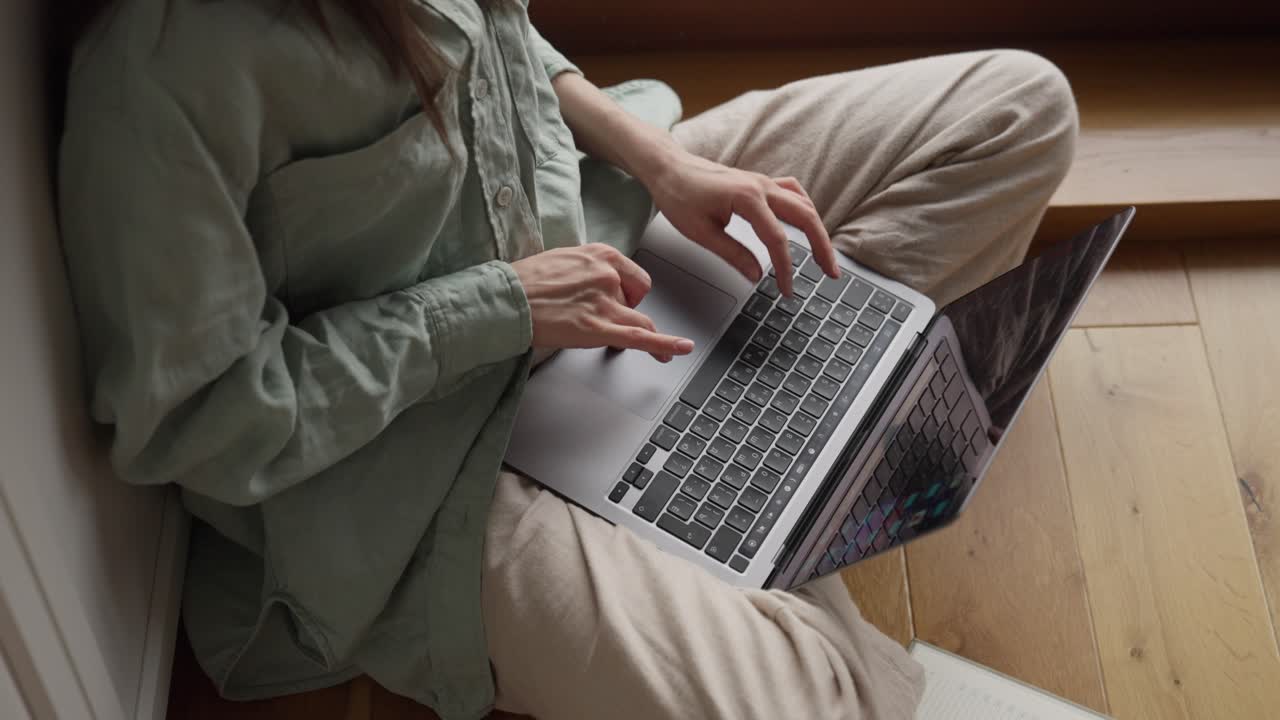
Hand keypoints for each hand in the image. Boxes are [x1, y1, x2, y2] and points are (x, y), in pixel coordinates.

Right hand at [511, 244, 693, 361]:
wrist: (505, 299)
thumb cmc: (526, 282)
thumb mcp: (564, 260)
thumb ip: (588, 269)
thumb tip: (597, 284)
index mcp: (601, 255)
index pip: (633, 275)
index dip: (628, 292)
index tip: (622, 300)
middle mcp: (607, 275)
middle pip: (637, 297)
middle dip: (628, 310)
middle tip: (605, 318)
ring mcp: (604, 301)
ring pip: (640, 320)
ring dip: (645, 334)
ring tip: (657, 349)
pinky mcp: (597, 328)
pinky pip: (640, 337)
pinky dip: (665, 345)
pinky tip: (678, 350)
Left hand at [646, 147, 840, 295]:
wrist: (669, 167)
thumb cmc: (679, 195)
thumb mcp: (701, 232)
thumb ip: (733, 254)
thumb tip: (757, 275)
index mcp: (746, 198)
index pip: (777, 239)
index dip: (786, 268)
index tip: (788, 289)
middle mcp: (761, 186)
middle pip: (805, 216)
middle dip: (822, 247)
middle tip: (831, 273)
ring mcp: (763, 182)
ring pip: (803, 203)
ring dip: (818, 229)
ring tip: (824, 255)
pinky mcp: (760, 183)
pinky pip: (793, 193)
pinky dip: (805, 210)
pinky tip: (808, 224)